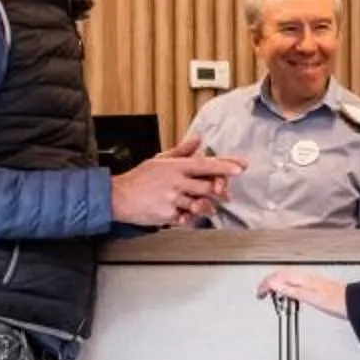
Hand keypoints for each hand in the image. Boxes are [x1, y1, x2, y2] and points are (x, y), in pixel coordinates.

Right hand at [112, 144, 242, 227]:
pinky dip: (189, 217)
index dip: (225, 166)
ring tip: (201, 204)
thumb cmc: (139, 179)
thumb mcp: (159, 159)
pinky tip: (183, 212)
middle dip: (220, 191)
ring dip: (206, 206)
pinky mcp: (168, 216)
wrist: (118, 197)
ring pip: (201, 205)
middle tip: (224, 192)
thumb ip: (182, 151)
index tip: (240, 167)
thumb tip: (197, 140)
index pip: (205, 165)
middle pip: (208, 187)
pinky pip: (188, 219)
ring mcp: (172, 200)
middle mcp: (176, 182)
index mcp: (175, 167)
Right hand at [256, 268, 349, 319]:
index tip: (259, 294)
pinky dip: (286, 288)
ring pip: (287, 278)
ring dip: (277, 285)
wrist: (354, 303)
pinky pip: (294, 282)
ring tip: (272, 296)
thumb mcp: (311, 298)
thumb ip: (292, 291)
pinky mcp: (315, 286)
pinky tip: (289, 296)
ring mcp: (310, 281)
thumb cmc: (337, 301)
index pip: (277, 277)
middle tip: (262, 295)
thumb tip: (274, 285)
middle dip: (269, 283)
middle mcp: (306, 277)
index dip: (265, 285)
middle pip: (280, 275)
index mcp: (303, 278)